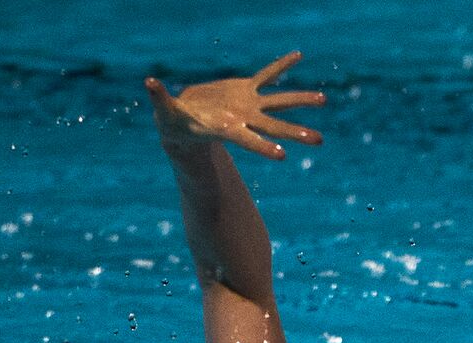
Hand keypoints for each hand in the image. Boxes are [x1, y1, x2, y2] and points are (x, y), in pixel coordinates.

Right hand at [145, 51, 324, 159]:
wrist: (186, 124)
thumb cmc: (174, 124)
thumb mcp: (166, 114)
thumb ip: (160, 100)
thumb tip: (148, 83)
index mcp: (228, 130)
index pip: (248, 140)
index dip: (262, 147)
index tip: (283, 157)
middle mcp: (245, 120)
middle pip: (275, 127)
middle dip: (296, 134)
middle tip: (319, 141)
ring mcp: (248, 105)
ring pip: (279, 101)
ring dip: (301, 100)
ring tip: (324, 99)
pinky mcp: (245, 90)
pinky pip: (267, 76)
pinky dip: (281, 67)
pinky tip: (298, 56)